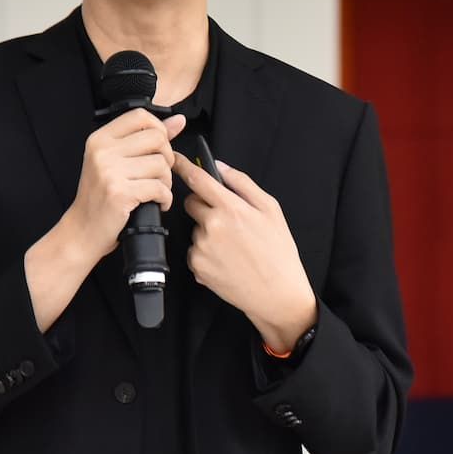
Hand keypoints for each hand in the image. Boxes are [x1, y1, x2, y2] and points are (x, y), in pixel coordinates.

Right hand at [66, 110, 186, 258]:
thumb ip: (146, 138)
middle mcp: (103, 152)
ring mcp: (110, 172)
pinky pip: (159, 188)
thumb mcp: (116, 161)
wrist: (83, 230)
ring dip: (166, 181)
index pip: (140, 116)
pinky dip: (165, 199)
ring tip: (155, 191)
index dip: (159, 129)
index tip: (160, 146)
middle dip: (167, 158)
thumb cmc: (100, 196)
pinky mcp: (120, 193)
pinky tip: (156, 203)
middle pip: (156, 139)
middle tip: (159, 174)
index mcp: (100, 139)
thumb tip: (178, 120)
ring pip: (161, 164)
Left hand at [174, 153, 316, 348]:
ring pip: (195, 228)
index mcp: (231, 208)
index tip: (174, 159)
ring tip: (234, 247)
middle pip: (192, 203)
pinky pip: (195, 251)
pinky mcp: (197, 266)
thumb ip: (243, 184)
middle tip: (228, 220)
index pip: (198, 179)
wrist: (277, 294)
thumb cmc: (278, 252)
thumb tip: (221, 167)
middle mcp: (213, 226)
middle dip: (204, 205)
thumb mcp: (271, 210)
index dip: (183, 166)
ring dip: (208, 232)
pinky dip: (206, 253)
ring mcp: (203, 247)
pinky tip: (227, 260)